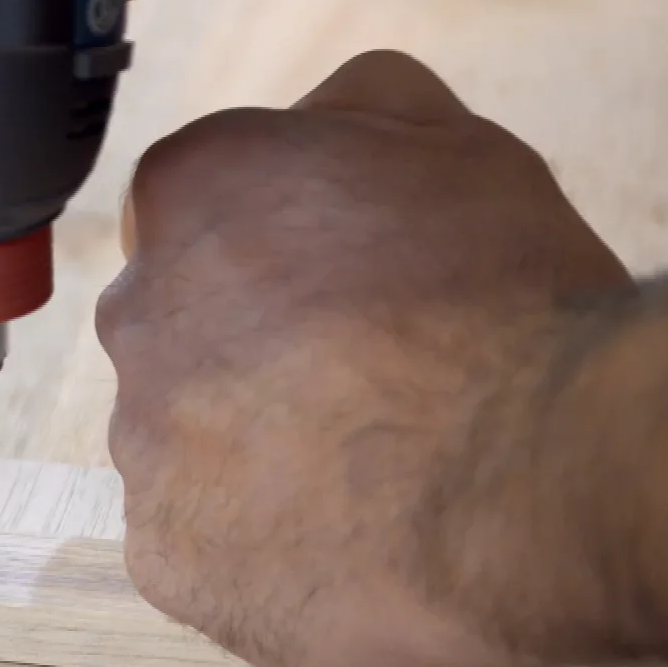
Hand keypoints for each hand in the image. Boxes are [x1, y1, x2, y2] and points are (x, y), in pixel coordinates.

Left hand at [97, 50, 634, 666]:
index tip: (344, 287)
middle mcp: (134, 312)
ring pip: (188, 443)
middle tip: (368, 384)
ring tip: (375, 472)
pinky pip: (202, 546)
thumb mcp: (450, 139)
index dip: (281, 248)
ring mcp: (141, 443)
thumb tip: (310, 126)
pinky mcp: (164, 554)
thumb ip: (351, 112)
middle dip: (254, 350)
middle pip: (183, 328)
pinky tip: (347, 539)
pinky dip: (261, 548)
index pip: (199, 209)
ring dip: (256, 452)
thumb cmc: (504, 299)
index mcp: (187, 192)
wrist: (532, 474)